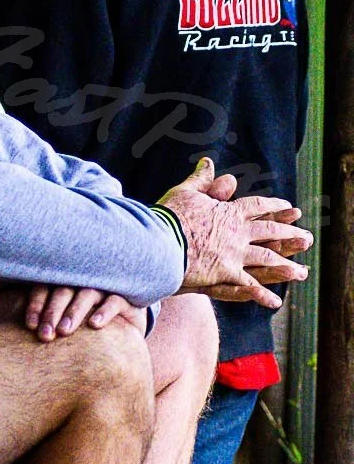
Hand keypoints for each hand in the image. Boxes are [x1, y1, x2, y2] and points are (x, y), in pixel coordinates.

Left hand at [23, 285, 139, 340]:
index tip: (30, 326)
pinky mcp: (124, 298)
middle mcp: (80, 284)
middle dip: (51, 313)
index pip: (44, 289)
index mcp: (62, 286)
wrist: (126, 328)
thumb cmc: (85, 326)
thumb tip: (17, 339)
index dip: (36, 306)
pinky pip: (113, 301)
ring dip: (74, 312)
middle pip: (62, 293)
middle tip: (45, 335)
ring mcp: (103, 289)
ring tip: (64, 331)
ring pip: (85, 295)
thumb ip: (45, 325)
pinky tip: (94, 325)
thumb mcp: (64, 324)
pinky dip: (104, 312)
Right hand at [158, 157, 310, 307]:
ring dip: (285, 266)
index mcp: (229, 212)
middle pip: (269, 232)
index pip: (257, 206)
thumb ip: (201, 179)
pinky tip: (274, 301)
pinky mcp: (224, 273)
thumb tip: (208, 162)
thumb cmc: (168, 215)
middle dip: (289, 234)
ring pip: (266, 259)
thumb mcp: (185, 192)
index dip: (274, 207)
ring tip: (301, 272)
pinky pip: (247, 284)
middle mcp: (237, 233)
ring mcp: (233, 254)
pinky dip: (261, 294)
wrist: (157, 240)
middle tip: (306, 239)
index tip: (289, 208)